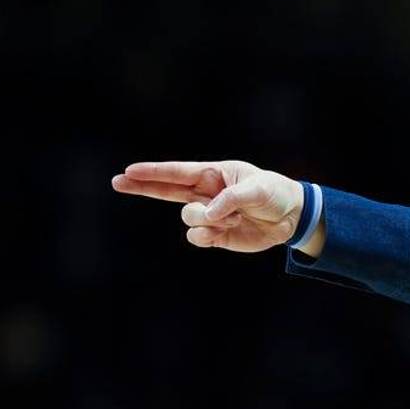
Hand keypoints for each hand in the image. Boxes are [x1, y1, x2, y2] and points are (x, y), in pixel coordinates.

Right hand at [111, 160, 303, 252]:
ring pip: (187, 218)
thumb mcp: (258, 189)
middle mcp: (205, 193)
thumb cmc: (274, 193)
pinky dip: (207, 235)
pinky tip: (225, 230)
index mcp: (214, 174)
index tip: (130, 171)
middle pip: (165, 190)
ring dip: (206, 219)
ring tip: (233, 218)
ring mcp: (208, 215)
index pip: (177, 172)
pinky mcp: (215, 235)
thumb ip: (231, 198)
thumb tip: (207, 214)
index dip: (153, 172)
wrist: (291, 217)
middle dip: (143, 186)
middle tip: (117, 182)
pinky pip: (196, 237)